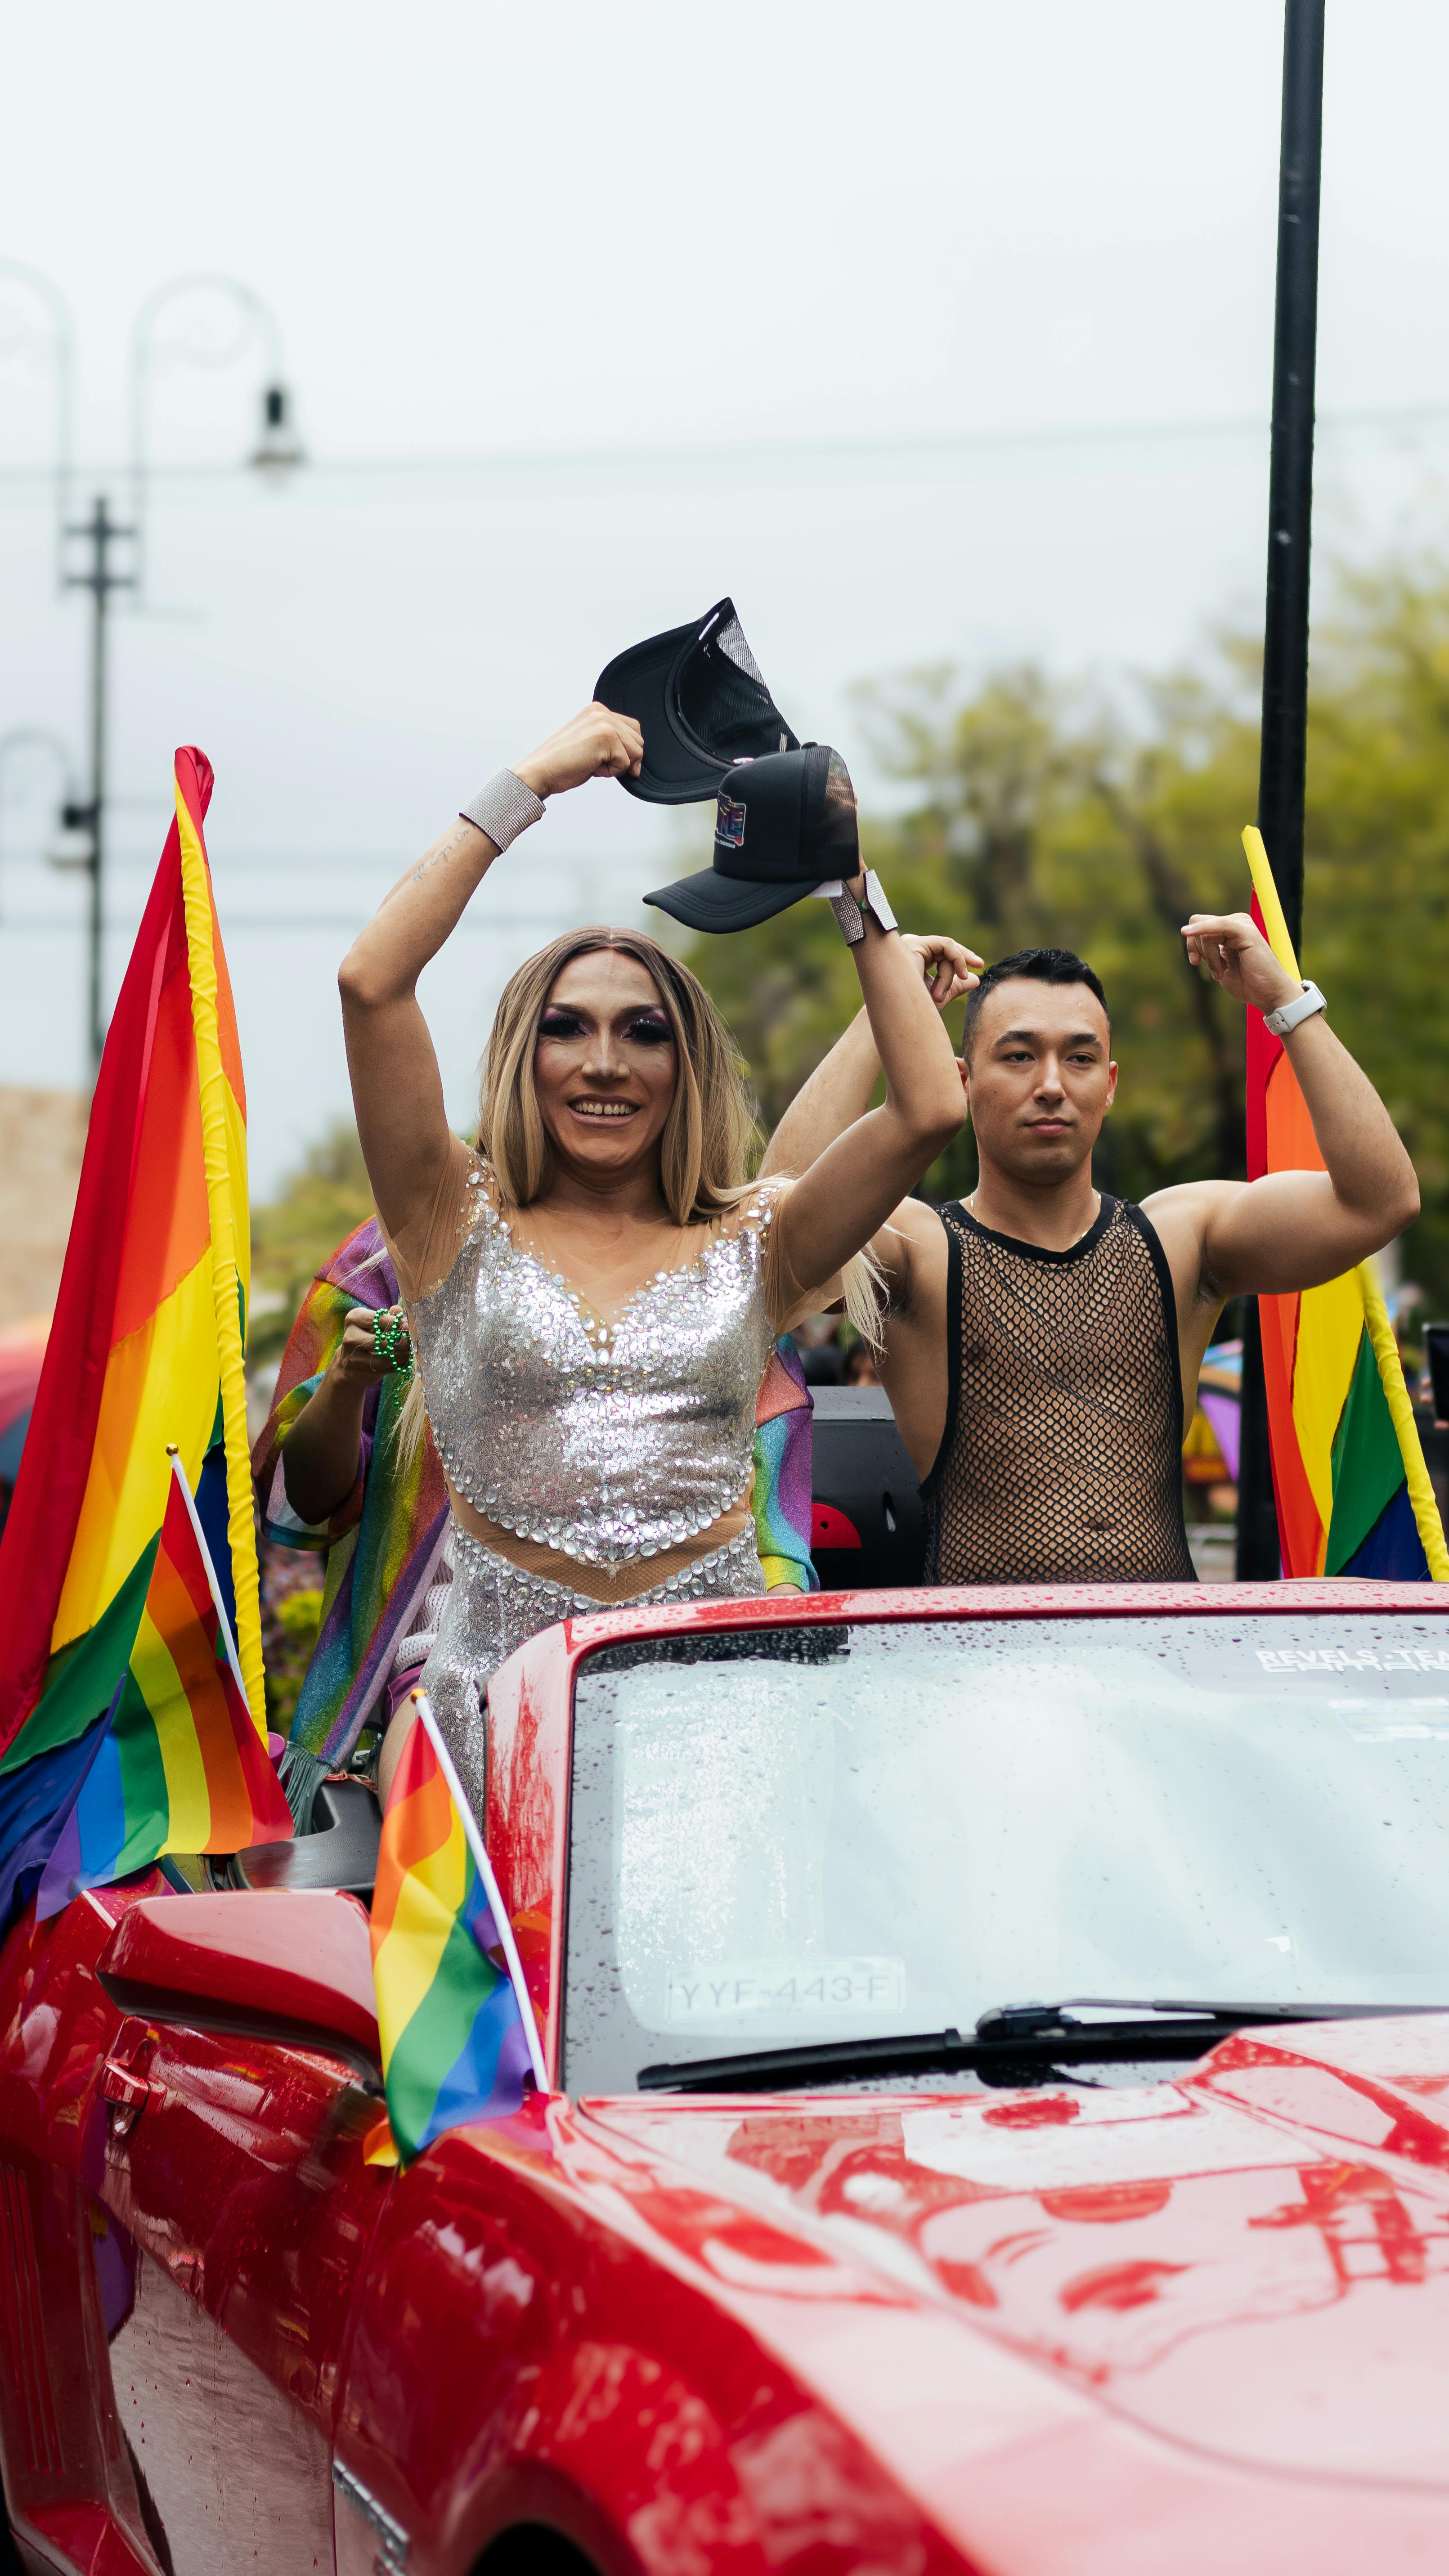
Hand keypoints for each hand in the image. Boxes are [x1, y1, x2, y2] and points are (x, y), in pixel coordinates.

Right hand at [332, 1303, 409, 1386]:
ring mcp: (356, 1356)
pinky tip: (406, 1360)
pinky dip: (401, 1364)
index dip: (397, 1322)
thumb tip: (398, 1310)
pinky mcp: (364, 1371)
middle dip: (402, 1338)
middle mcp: (351, 1337)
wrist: (349, 1366)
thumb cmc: (365, 1338)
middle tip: (413, 1338)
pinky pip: (389, 1367)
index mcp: (354, 1319)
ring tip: (411, 1349)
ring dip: (404, 1353)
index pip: (379, 1318)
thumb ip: (386, 1316)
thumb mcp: (371, 1324)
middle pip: (383, 1338)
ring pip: (387, 1355)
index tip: (407, 1325)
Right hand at [513, 704, 643, 799]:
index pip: (633, 730)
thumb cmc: (562, 763)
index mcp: (597, 710)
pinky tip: (589, 766)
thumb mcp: (591, 744)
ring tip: (591, 763)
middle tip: (594, 762)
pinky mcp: (606, 736)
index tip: (604, 760)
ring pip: (636, 753)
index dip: (626, 751)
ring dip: (616, 766)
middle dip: (623, 759)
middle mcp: (601, 711)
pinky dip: (610, 772)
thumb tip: (638, 756)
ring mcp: (604, 722)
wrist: (540, 772)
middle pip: (638, 741)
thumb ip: (611, 740)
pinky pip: (625, 763)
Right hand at [899, 931, 982, 1010]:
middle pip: (944, 949)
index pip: (941, 952)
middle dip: (962, 960)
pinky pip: (946, 945)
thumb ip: (955, 986)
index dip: (960, 958)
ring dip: (949, 975)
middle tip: (980, 965)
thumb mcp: (940, 996)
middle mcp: (908, 949)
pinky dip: (957, 959)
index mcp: (912, 959)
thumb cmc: (912, 1013)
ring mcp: (908, 945)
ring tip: (939, 997)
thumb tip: (975, 979)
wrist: (898, 1019)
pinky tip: (960, 975)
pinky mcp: (912, 944)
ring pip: (945, 950)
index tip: (980, 967)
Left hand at [1181, 911, 1300, 1014]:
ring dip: (1209, 957)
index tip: (1196, 963)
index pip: (1198, 925)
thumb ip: (1207, 950)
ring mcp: (1242, 924)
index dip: (1192, 944)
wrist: (1268, 994)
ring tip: (1222, 972)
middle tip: (1215, 970)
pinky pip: (1218, 925)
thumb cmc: (1247, 983)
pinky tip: (1186, 933)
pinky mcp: (1246, 931)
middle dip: (1197, 948)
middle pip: (1197, 924)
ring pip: (1205, 931)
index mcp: (1229, 929)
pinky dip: (1201, 930)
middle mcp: (1236, 922)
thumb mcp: (1219, 965)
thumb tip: (1188, 935)